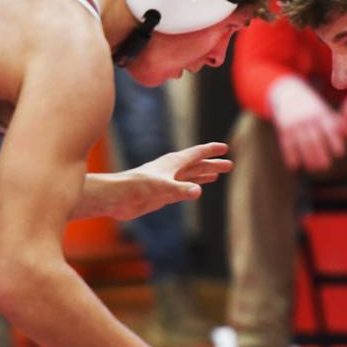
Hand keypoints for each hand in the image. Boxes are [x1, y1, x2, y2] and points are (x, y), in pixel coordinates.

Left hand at [111, 142, 232, 220]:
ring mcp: (168, 181)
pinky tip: (198, 188)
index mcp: (173, 163)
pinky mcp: (163, 193)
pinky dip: (193, 185)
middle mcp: (172, 170)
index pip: (197, 154)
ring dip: (204, 174)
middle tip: (229, 165)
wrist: (117, 197)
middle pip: (197, 165)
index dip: (211, 151)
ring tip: (217, 174)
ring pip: (191, 176)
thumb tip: (198, 191)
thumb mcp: (161, 188)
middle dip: (213, 164)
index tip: (225, 148)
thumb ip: (180, 190)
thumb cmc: (135, 187)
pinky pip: (183, 187)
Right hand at [268, 76, 345, 170]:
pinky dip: (290, 155)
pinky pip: (287, 143)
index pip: (329, 129)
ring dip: (307, 157)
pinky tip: (294, 166)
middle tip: (325, 166)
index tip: (339, 153)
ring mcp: (295, 123)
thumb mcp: (323, 110)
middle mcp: (308, 119)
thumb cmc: (311, 106)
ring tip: (314, 168)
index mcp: (320, 114)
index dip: (334, 141)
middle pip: (314, 139)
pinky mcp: (284, 127)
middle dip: (320, 154)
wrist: (288, 93)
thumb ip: (334, 122)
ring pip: (301, 143)